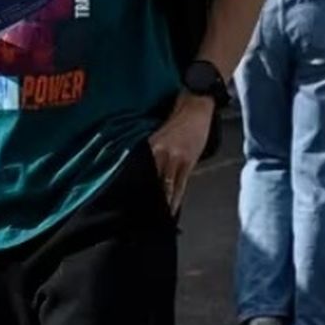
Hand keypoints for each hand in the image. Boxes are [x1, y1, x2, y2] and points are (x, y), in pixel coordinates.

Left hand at [148, 93, 214, 214]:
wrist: (195, 106)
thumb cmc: (179, 120)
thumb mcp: (160, 136)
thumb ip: (154, 153)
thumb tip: (148, 172)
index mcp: (150, 146)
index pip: (141, 173)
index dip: (136, 189)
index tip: (130, 203)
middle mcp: (159, 152)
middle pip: (151, 181)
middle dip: (147, 199)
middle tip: (140, 216)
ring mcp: (174, 157)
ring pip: (165, 187)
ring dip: (161, 203)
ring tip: (156, 219)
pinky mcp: (187, 161)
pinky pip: (180, 185)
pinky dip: (175, 199)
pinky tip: (171, 210)